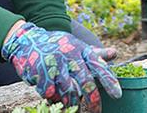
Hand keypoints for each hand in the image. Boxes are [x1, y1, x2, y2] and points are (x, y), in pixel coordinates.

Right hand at [1, 22, 120, 110]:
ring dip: (71, 103)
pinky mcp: (41, 71)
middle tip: (96, 112)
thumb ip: (95, 54)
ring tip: (73, 108)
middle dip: (92, 100)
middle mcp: (70, 55)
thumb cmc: (58, 45)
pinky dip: (52, 97)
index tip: (117, 95)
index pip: (98, 65)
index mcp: (81, 49)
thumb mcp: (77, 45)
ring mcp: (55, 63)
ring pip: (68, 91)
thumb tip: (115, 53)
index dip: (109, 80)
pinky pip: (50, 93)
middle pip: (85, 82)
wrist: (28, 39)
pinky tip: (52, 96)